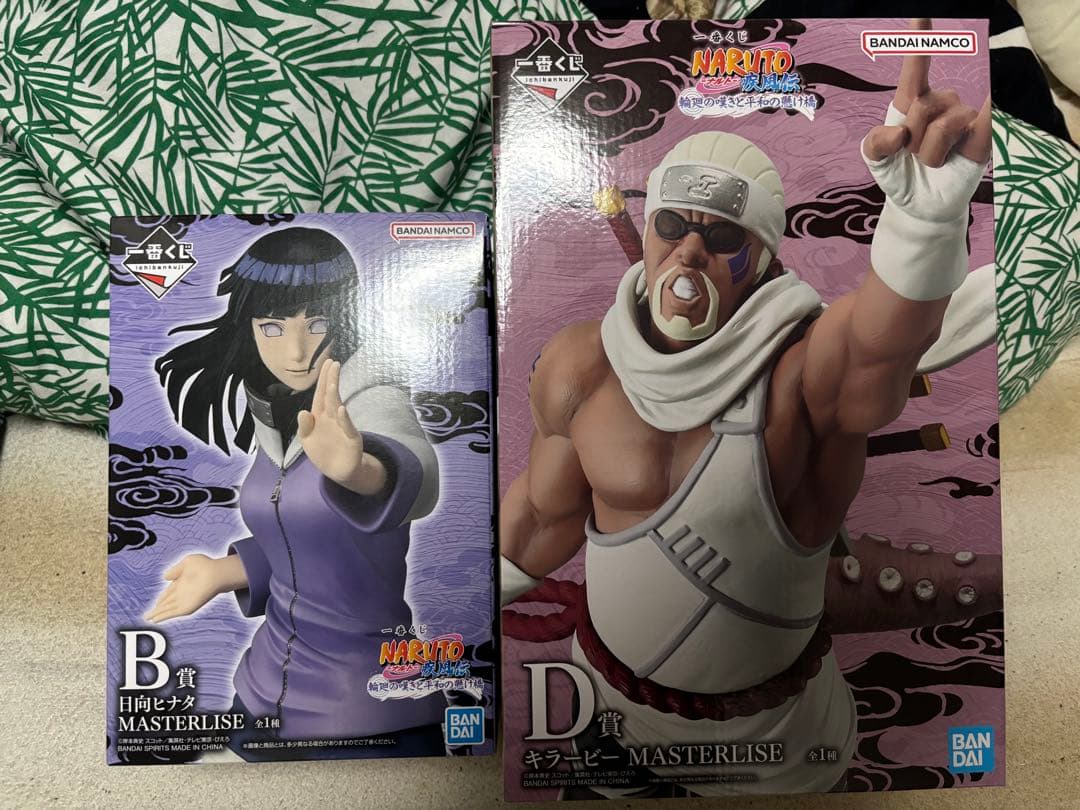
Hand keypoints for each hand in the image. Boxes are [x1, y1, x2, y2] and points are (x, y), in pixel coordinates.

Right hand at [145, 554, 241, 622]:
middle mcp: (183, 592)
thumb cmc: (205, 565)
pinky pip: (172, 613)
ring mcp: (184, 600)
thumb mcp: (188, 562)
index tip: (157, 602)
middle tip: (148, 615)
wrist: (215, 574)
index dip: (162, 597)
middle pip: (167, 602)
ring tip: (148, 618)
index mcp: (183, 581)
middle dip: (158, 608)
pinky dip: (163, 617)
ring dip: (157, 614)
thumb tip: (165, 577)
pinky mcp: (187, 607)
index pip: (170, 591)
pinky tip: (155, 620)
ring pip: (167, 608)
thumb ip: (176, 569)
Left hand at [297, 359, 386, 494]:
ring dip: (334, 396)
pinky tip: (340, 409)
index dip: (323, 379)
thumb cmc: (323, 452)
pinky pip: (347, 426)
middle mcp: (332, 417)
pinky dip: (343, 419)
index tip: (327, 363)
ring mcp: (343, 426)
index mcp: (320, 415)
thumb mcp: (307, 441)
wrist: (338, 471)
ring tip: (332, 383)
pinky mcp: (351, 438)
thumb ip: (304, 427)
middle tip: (333, 363)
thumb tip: (303, 413)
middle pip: (331, 396)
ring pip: (337, 408)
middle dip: (331, 380)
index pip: (321, 394)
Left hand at [862, 18, 990, 221]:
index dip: (920, 42)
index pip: (916, 67)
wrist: (919, 205)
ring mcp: (963, 118)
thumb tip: (900, 134)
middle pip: (921, 107)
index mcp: (911, 102)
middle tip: (914, 157)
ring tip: (933, 163)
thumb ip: (875, 143)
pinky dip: (982, 119)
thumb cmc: (899, 174)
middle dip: (911, 140)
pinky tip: (981, 120)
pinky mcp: (982, 136)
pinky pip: (984, 120)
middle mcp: (941, 103)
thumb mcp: (875, 159)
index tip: (921, 17)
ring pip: (943, 126)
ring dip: (930, 154)